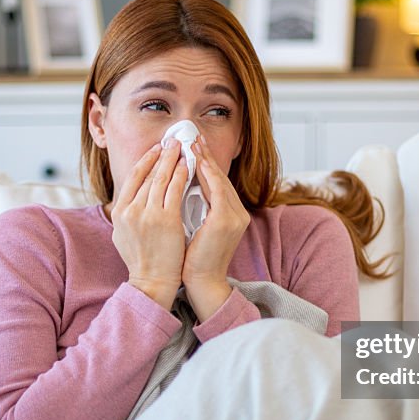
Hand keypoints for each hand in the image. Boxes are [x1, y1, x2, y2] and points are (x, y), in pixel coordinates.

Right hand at [110, 140, 189, 308]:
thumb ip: (126, 215)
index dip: (146, 160)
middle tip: (172, 140)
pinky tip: (188, 165)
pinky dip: (182, 175)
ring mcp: (148, 214)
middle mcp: (130, 210)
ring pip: (162, 178)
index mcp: (119, 212)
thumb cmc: (142, 261)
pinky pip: (175, 190)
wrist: (152, 281)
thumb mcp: (122, 235)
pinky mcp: (166, 219)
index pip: (133, 178)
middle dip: (162, 154)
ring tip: (182, 147)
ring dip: (173, 159)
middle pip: (148, 174)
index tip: (156, 149)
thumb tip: (129, 199)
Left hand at [182, 139, 250, 320]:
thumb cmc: (194, 259)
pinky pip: (216, 191)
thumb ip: (196, 210)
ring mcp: (234, 217)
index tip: (193, 147)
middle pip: (220, 178)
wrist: (202, 283)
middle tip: (193, 137)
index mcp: (232, 216)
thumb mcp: (197, 229)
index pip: (217, 184)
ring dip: (205, 160)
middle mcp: (238, 214)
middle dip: (205, 156)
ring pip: (218, 180)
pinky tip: (196, 162)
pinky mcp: (225, 222)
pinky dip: (206, 175)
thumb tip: (180, 190)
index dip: (206, 164)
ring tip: (192, 143)